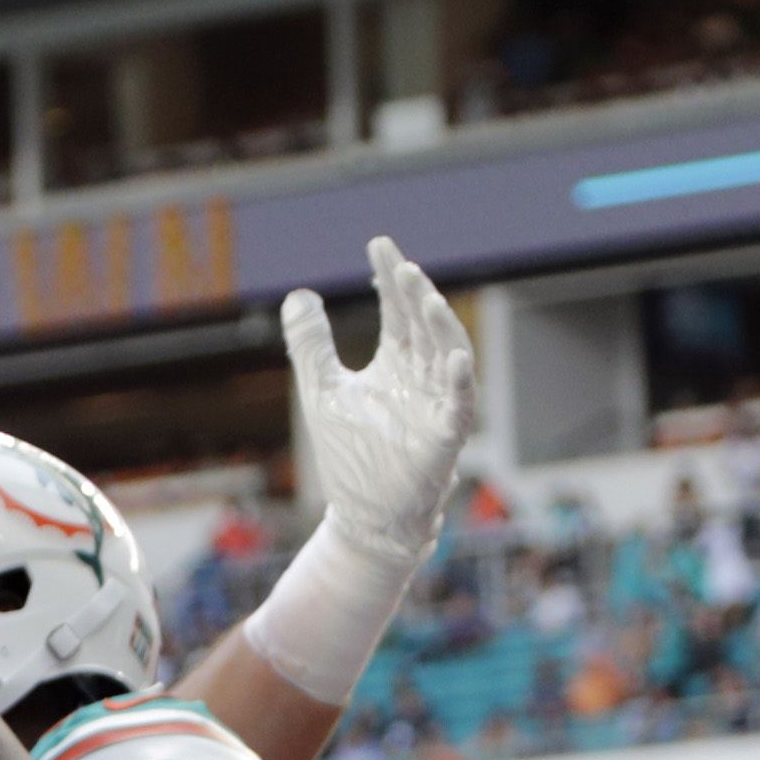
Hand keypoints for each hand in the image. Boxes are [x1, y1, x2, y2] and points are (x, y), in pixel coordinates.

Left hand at [281, 235, 475, 565]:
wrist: (366, 515)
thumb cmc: (351, 454)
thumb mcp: (321, 390)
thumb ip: (311, 345)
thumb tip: (299, 295)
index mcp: (397, 362)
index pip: (398, 310)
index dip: (390, 278)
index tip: (378, 244)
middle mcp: (422, 376)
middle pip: (423, 324)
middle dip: (415, 294)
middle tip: (401, 265)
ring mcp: (437, 405)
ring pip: (446, 355)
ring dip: (439, 326)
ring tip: (425, 296)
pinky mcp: (445, 438)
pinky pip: (460, 406)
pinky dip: (459, 382)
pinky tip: (453, 356)